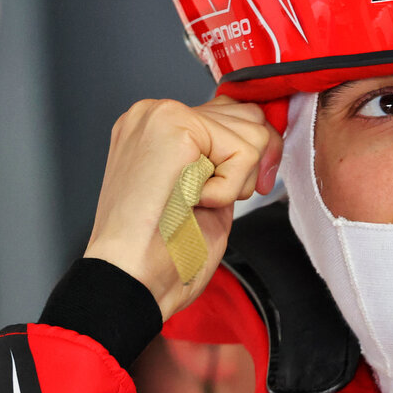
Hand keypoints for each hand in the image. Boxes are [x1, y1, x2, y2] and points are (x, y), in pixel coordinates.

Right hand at [85, 96, 281, 320]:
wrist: (130, 278)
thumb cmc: (161, 252)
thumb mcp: (205, 192)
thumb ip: (225, 160)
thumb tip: (262, 141)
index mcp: (157, 130)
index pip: (232, 116)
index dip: (251, 158)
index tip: (242, 191)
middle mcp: (155, 114)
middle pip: (250, 116)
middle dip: (252, 167)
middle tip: (213, 202)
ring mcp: (162, 114)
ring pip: (254, 133)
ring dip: (237, 182)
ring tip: (193, 201)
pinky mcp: (176, 125)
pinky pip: (244, 153)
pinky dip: (229, 190)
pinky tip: (191, 200)